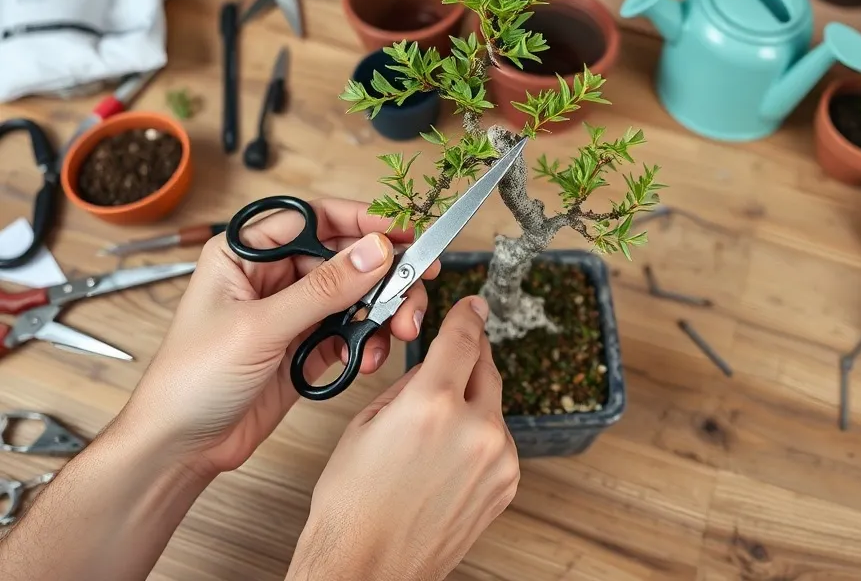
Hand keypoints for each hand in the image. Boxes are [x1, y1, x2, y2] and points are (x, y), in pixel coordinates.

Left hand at [123, 198, 436, 476]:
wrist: (179, 448)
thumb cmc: (190, 381)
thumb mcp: (260, 328)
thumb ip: (324, 289)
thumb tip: (374, 250)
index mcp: (245, 253)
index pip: (316, 219)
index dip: (363, 221)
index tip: (405, 233)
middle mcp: (271, 276)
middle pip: (345, 256)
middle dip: (384, 274)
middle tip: (416, 286)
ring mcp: (292, 311)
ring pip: (355, 294)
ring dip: (382, 310)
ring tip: (398, 329)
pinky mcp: (306, 345)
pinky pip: (351, 330)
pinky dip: (368, 340)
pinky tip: (367, 357)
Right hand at [287, 296, 518, 580]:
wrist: (367, 567)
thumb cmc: (353, 504)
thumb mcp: (365, 425)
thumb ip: (410, 385)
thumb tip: (436, 364)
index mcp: (431, 405)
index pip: (462, 339)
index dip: (468, 316)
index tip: (474, 306)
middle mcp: (473, 429)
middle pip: (486, 367)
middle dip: (471, 355)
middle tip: (459, 350)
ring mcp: (496, 459)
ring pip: (492, 406)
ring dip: (472, 402)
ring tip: (435, 429)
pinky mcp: (506, 484)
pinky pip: (498, 441)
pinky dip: (479, 436)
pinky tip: (447, 456)